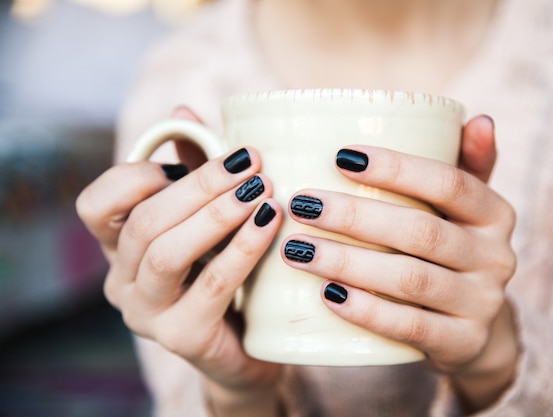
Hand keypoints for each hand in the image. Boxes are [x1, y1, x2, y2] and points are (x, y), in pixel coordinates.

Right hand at [76, 108, 283, 415]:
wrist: (250, 344)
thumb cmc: (227, 269)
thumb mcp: (208, 216)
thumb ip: (193, 170)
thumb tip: (183, 111)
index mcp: (120, 248)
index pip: (96, 204)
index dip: (137, 174)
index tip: (192, 159)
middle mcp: (122, 282)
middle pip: (144, 222)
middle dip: (201, 186)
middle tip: (252, 163)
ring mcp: (146, 315)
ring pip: (167, 253)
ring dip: (218, 214)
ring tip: (262, 189)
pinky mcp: (182, 338)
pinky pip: (210, 285)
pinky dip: (242, 248)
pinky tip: (270, 222)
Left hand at [282, 115, 517, 410]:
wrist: (473, 327)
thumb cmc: (449, 253)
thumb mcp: (462, 211)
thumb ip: (466, 166)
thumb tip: (479, 119)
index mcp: (495, 214)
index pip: (449, 183)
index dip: (396, 168)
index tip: (340, 156)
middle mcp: (497, 257)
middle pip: (421, 231)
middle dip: (355, 217)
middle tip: (301, 204)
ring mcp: (482, 304)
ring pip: (409, 279)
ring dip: (348, 262)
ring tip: (297, 250)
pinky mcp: (462, 343)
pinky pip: (410, 327)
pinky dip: (367, 310)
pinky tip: (328, 294)